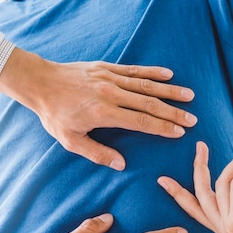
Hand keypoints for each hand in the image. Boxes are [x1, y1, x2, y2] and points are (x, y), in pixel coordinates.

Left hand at [0, 48, 195, 170]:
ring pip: (146, 85)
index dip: (162, 127)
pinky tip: (168, 74)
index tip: (179, 132)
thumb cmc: (54, 114)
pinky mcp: (107, 68)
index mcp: (104, 113)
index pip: (141, 121)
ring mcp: (110, 78)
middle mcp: (111, 94)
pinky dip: (152, 72)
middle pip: (149, 104)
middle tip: (192, 119)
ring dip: (169, 91)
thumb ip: (97, 153)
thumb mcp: (70, 140)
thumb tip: (121, 164)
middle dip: (173, 112)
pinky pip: (134, 70)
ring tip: (189, 96)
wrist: (40, 83)